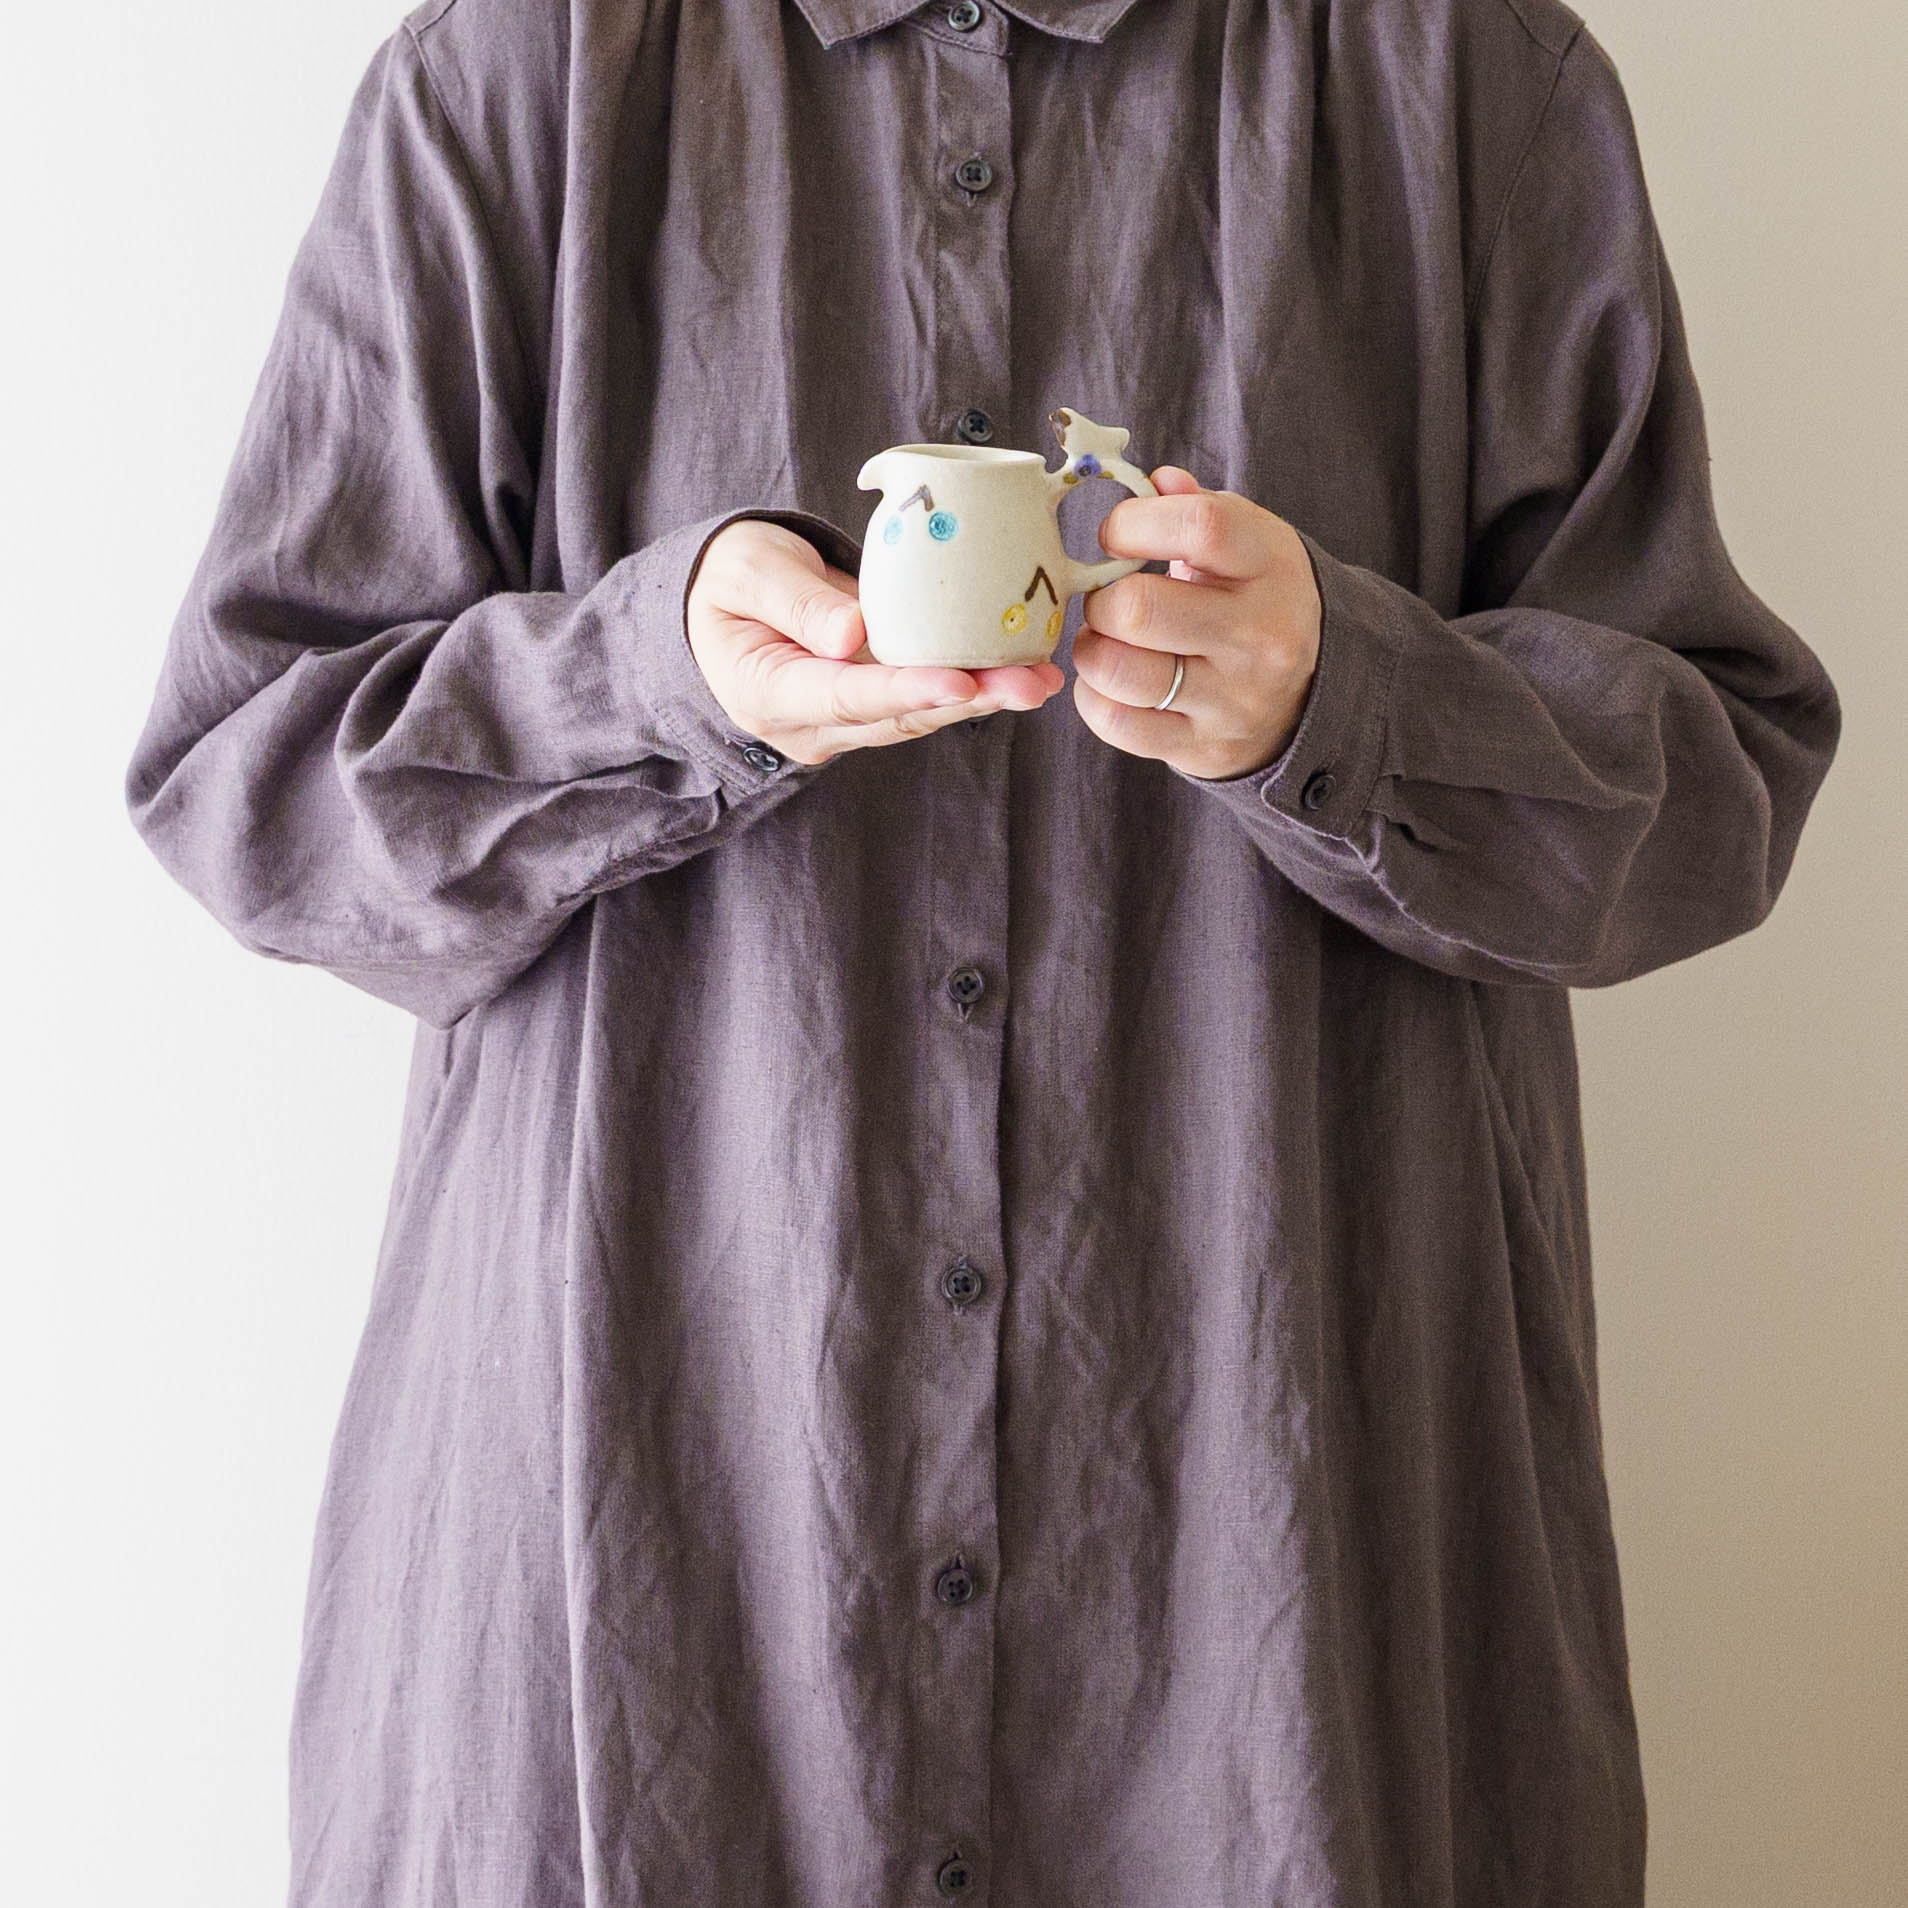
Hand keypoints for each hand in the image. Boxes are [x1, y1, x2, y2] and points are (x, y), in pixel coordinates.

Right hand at [686, 518, 1065, 765]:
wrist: (726, 602)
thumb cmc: (730, 578)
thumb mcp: (746, 572)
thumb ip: (795, 602)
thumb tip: (853, 636)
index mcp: (767, 695)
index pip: (846, 697)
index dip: (907, 691)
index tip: (962, 682)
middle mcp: (811, 725)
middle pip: (897, 717)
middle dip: (968, 700)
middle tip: (1030, 683)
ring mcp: (845, 722)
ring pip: (920, 715)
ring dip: (984, 697)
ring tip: (1041, 678)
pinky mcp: (872, 705)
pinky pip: (925, 699)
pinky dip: (974, 683)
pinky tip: (1023, 668)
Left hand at [1070, 468, 1322, 779]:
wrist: (1314, 690)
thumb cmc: (1258, 598)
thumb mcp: (1248, 542)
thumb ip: (1196, 508)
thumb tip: (1155, 482)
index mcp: (1270, 567)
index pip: (1198, 528)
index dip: (1134, 524)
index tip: (1117, 534)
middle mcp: (1258, 637)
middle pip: (1140, 610)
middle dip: (1102, 598)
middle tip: (1108, 597)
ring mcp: (1232, 699)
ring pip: (1120, 672)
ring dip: (1092, 649)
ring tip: (1105, 639)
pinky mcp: (1203, 746)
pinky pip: (1116, 723)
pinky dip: (1094, 698)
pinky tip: (1110, 681)